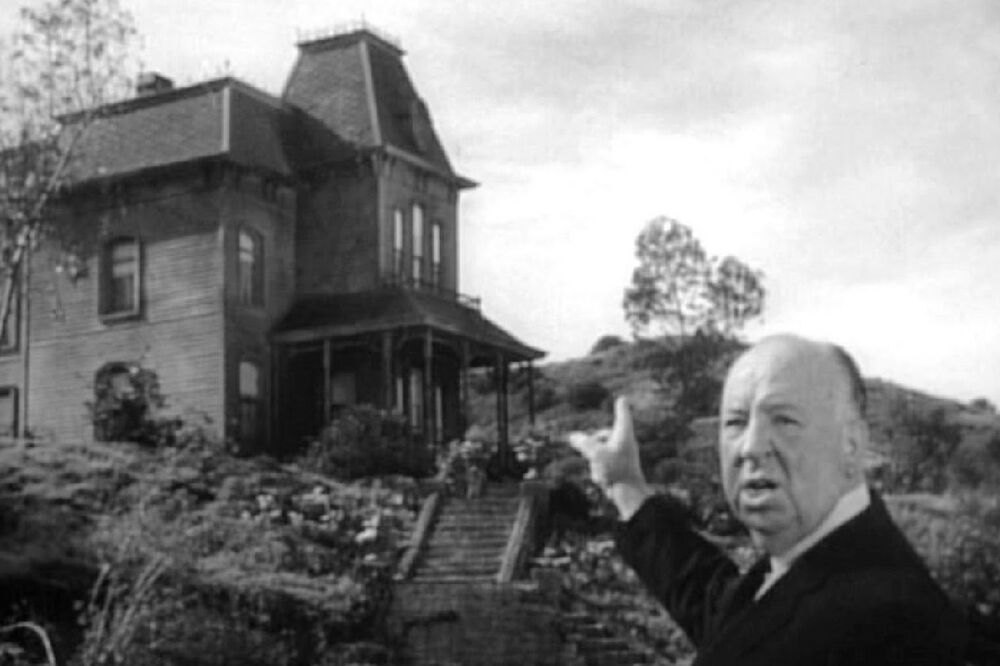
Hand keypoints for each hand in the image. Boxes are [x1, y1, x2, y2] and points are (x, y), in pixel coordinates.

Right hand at [568, 396, 652, 518]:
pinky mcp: (620, 469)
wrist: (630, 495)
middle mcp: (625, 444)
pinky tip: (603, 481)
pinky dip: (600, 472)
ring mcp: (623, 457)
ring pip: (601, 453)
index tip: (622, 399)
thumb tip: (573, 436)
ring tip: (601, 473)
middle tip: (590, 455)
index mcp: (624, 435)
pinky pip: (603, 466)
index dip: (621, 408)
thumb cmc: (616, 471)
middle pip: (604, 437)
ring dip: (595, 463)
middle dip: (593, 446)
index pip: (623, 417)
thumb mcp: (595, 454)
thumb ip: (583, 443)